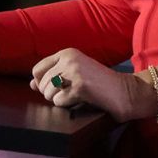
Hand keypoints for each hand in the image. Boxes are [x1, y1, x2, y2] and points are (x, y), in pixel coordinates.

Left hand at [30, 48, 151, 122]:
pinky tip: (81, 100)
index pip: (37, 69)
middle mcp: (69, 59)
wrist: (125, 91)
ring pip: (48, 93)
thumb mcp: (75, 73)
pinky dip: (68, 105)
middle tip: (69, 94)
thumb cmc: (100, 84)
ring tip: (75, 96)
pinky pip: (59, 102)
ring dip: (59, 100)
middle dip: (51, 94)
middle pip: (42, 84)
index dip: (40, 83)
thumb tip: (32, 84)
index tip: (52, 89)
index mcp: (67, 52)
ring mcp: (74, 72)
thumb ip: (53, 75)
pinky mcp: (79, 87)